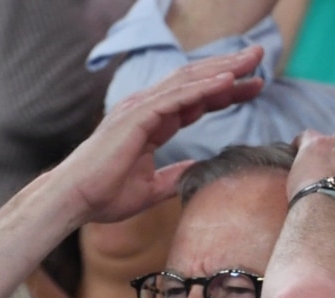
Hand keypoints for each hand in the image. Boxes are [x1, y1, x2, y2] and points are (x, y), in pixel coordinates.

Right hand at [51, 46, 264, 224]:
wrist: (74, 200)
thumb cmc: (103, 195)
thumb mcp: (150, 188)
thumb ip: (174, 175)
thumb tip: (196, 169)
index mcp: (150, 123)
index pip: (194, 100)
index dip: (224, 92)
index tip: (252, 87)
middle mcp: (146, 108)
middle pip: (195, 81)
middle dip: (229, 69)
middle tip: (260, 60)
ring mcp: (140, 109)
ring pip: (189, 81)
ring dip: (222, 69)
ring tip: (252, 61)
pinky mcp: (137, 117)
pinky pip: (177, 97)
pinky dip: (204, 87)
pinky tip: (228, 81)